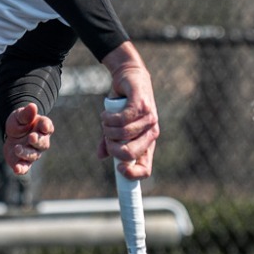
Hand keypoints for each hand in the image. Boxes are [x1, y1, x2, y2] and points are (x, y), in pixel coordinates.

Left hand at [3, 102, 54, 175]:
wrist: (11, 132)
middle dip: (37, 141)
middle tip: (31, 137)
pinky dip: (21, 169)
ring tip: (17, 148)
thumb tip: (32, 106)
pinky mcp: (23, 161)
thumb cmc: (20, 122)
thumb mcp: (20, 115)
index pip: (48, 127)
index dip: (47, 127)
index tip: (44, 126)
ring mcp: (32, 152)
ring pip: (33, 156)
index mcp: (42, 127)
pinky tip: (17, 169)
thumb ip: (26, 113)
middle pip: (43, 144)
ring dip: (26, 153)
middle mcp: (40, 141)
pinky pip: (25, 167)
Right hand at [98, 43, 157, 179]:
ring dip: (107, 128)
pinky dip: (108, 118)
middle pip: (130, 153)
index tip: (118, 170)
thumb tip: (102, 156)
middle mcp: (151, 133)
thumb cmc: (123, 105)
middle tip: (106, 138)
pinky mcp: (140, 104)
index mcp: (147, 143)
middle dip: (112, 148)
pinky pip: (122, 118)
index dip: (132, 175)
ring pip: (122, 134)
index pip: (145, 169)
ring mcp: (148, 118)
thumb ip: (109, 142)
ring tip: (105, 120)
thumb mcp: (115, 126)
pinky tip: (105, 114)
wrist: (129, 78)